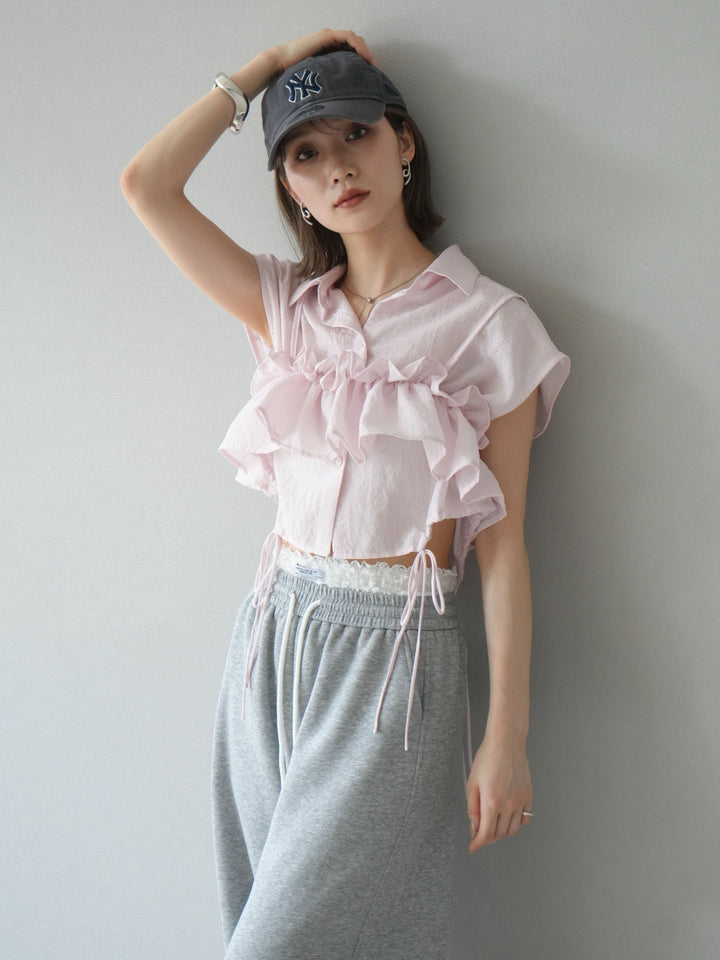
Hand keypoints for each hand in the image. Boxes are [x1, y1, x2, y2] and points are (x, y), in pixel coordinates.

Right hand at [271, 28, 375, 73]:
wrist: (281, 64)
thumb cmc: (295, 75)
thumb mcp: (318, 80)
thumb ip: (329, 83)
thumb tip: (340, 102)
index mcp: (330, 51)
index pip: (352, 52)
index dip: (364, 62)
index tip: (371, 77)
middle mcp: (331, 42)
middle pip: (356, 45)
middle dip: (367, 57)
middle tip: (374, 72)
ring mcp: (329, 37)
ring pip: (355, 39)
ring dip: (365, 51)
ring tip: (371, 66)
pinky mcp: (327, 36)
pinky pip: (348, 37)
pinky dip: (358, 46)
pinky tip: (363, 58)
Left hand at [467, 734, 532, 852]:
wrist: (506, 742)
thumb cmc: (487, 758)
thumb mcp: (472, 783)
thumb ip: (472, 808)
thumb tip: (474, 828)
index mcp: (491, 802)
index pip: (485, 834)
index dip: (477, 844)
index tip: (472, 847)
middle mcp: (508, 805)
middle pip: (499, 834)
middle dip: (487, 838)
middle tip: (479, 833)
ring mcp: (520, 801)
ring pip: (513, 830)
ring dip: (501, 832)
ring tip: (492, 824)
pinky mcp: (528, 795)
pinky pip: (525, 818)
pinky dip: (516, 822)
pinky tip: (508, 816)